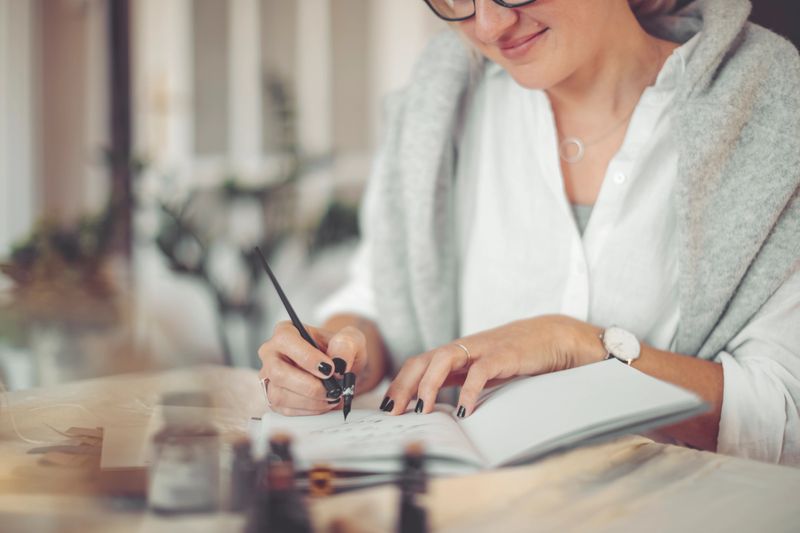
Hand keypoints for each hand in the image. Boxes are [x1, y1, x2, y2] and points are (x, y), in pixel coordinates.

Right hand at [258, 321, 367, 415]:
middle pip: (277, 372)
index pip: (286, 341)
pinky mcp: (274, 398)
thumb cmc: (340, 351)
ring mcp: (270, 377)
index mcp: (286, 331)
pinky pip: (286, 409)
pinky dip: (310, 409)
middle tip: (333, 389)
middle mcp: (272, 353)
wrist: (341, 369)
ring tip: (333, 395)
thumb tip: (338, 360)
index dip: (307, 357)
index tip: (329, 369)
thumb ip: (347, 344)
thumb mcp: (352, 340)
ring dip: (311, 401)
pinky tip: (324, 402)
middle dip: (309, 386)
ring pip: (280, 395)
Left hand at [382, 315, 603, 416]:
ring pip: (443, 360)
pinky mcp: (503, 355)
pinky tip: (464, 410)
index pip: (418, 364)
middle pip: (422, 360)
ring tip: (422, 410)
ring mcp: (481, 349)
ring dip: (428, 385)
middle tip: (394, 412)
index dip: (400, 383)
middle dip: (404, 385)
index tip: (389, 407)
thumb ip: (459, 380)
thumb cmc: (515, 357)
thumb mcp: (481, 370)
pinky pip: (480, 372)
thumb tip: (437, 404)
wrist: (551, 338)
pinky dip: (468, 391)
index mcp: (456, 354)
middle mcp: (463, 348)